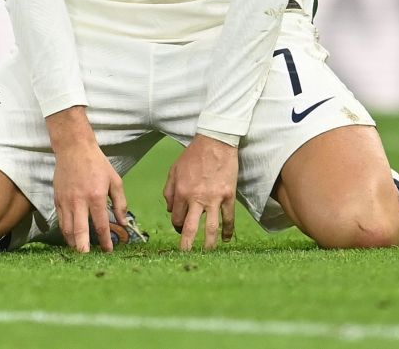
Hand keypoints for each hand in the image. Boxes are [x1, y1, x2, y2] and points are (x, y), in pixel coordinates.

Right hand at [44, 108, 127, 252]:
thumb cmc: (97, 164)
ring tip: (80, 251)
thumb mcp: (114, 180)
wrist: (74, 148)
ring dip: (73, 242)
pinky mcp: (57, 199)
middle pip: (79, 231)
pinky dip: (65, 232)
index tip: (109, 250)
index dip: (105, 240)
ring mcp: (66, 201)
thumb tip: (124, 222)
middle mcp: (79, 201)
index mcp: (96, 196)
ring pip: (67, 228)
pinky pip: (61, 220)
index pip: (100, 225)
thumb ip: (120, 203)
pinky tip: (71, 237)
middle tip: (87, 259)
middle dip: (83, 248)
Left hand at [163, 136, 238, 252]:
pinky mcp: (228, 195)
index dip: (178, 225)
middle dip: (187, 245)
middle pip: (191, 229)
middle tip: (185, 257)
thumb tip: (171, 210)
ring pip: (211, 228)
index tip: (182, 227)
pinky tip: (226, 240)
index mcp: (181, 192)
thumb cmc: (193, 155)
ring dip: (209, 244)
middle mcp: (196, 198)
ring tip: (207, 254)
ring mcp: (214, 198)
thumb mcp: (174, 170)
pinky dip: (228, 231)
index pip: (177, 218)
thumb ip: (169, 192)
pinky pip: (229, 218)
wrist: (216, 141)